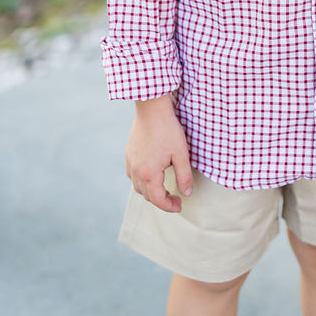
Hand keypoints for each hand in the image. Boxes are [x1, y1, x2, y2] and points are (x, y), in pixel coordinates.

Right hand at [126, 94, 192, 212]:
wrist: (151, 109)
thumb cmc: (168, 130)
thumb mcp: (181, 153)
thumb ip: (184, 176)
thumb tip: (186, 193)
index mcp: (149, 174)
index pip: (158, 200)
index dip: (170, 207)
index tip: (180, 204)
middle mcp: (136, 171)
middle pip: (147, 196)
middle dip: (161, 200)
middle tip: (175, 197)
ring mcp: (130, 162)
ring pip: (138, 187)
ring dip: (151, 192)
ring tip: (164, 188)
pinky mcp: (129, 154)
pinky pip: (133, 175)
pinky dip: (142, 181)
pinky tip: (151, 174)